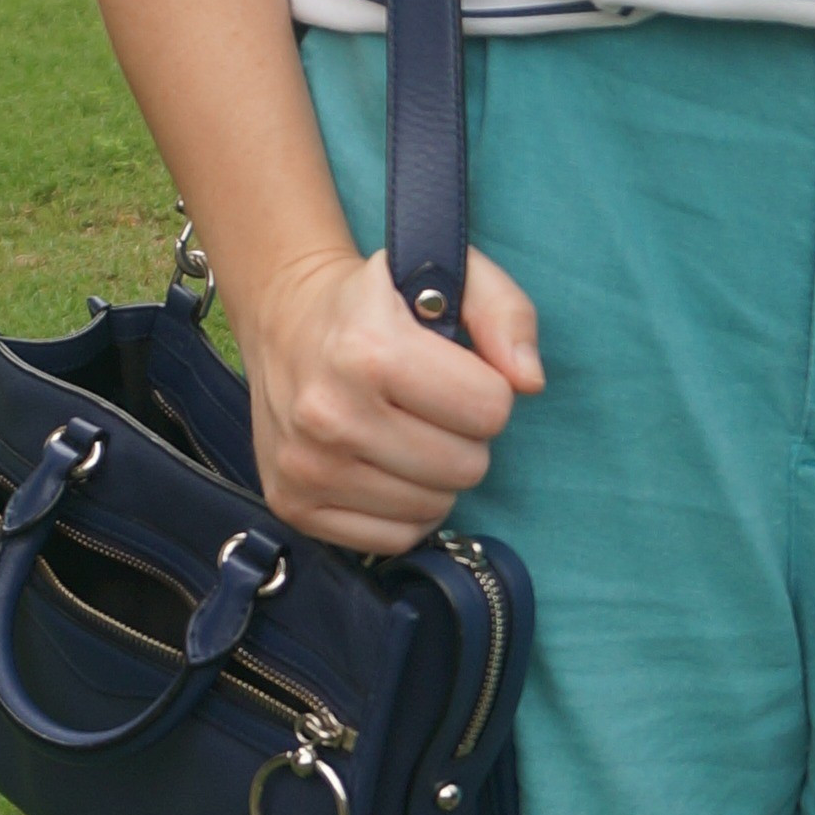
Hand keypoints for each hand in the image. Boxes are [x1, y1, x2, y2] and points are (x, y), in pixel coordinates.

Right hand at [238, 243, 545, 555]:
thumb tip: (529, 382)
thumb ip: (507, 315)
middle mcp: (329, 413)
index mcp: (369, 350)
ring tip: (406, 432)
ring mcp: (306, 466)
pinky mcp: (293, 506)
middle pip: (466, 467)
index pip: (490, 409)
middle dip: (464, 437)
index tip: (457, 373)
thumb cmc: (382, 302)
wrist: (285, 320)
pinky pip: (393, 539)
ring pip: (433, 508)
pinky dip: (404, 511)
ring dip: (436, 475)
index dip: (487, 391)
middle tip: (431, 407)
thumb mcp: (454, 275)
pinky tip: (385, 467)